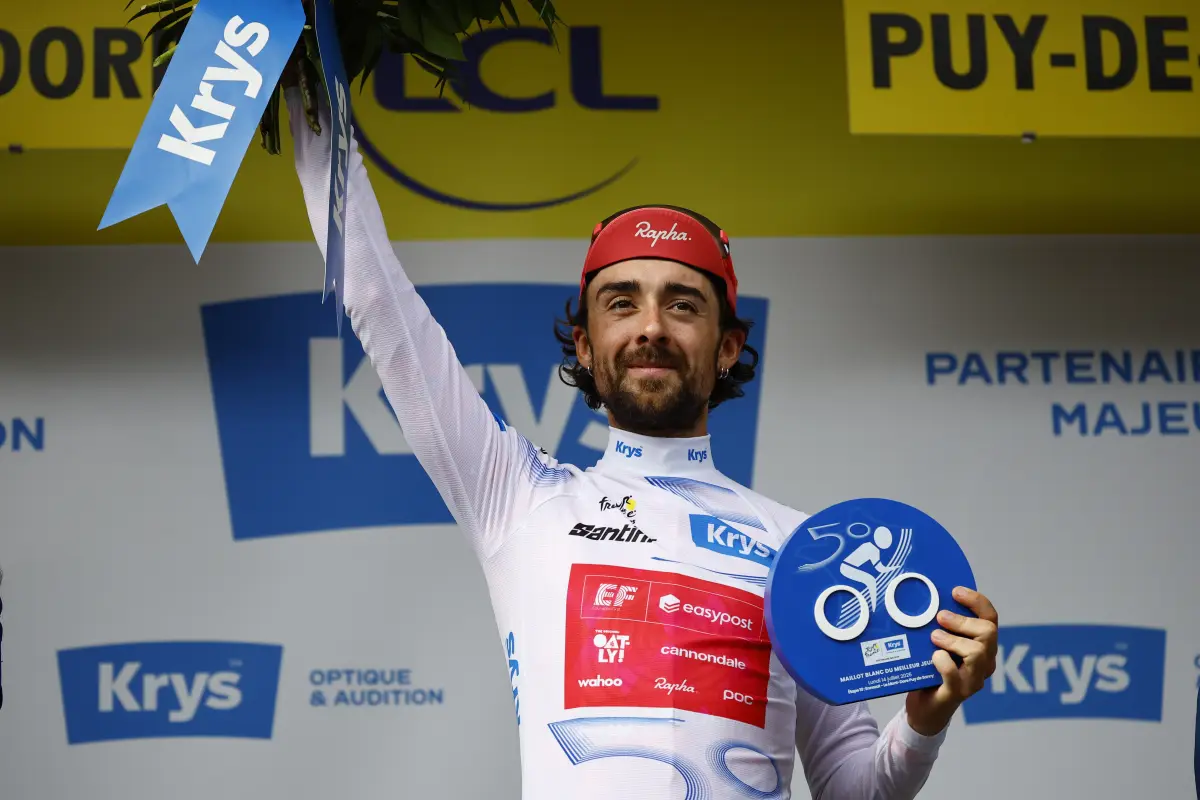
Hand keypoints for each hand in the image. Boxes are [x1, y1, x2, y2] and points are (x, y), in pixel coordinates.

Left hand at [904, 586, 997, 736]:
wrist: (924, 709)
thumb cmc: (930, 671)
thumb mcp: (935, 644)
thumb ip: (938, 626)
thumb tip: (924, 598)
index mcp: (982, 646)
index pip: (990, 618)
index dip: (977, 601)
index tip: (955, 591)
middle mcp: (984, 663)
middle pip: (988, 632)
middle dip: (963, 621)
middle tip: (940, 617)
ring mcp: (973, 680)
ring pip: (978, 652)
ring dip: (953, 640)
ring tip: (934, 637)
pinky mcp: (956, 693)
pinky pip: (954, 675)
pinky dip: (943, 662)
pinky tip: (933, 657)